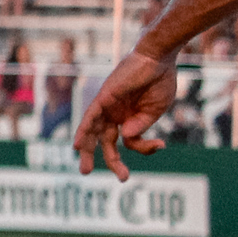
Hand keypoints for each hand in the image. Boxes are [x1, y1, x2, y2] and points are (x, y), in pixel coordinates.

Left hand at [72, 49, 174, 178]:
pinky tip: (77, 145)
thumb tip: (126, 138)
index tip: (160, 145)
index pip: (130, 141)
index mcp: (129, 118)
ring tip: (85, 170)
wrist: (158, 59)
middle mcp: (115, 114)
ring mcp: (108, 106)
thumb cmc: (159, 81)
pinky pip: (90, 117)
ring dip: (87, 150)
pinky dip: (83, 131)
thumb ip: (140, 125)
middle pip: (105, 141)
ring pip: (93, 132)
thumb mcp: (154, 110)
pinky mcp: (103, 98)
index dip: (144, 149)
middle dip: (109, 160)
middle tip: (118, 177)